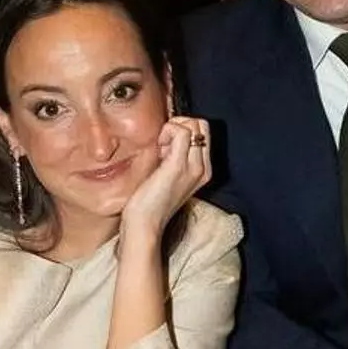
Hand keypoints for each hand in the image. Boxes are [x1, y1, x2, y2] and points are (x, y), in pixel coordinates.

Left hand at [120, 117, 211, 241]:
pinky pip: (182, 132)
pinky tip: (158, 148)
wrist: (144, 224)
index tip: (164, 144)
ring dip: (173, 128)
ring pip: (195, 125)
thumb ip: (172, 154)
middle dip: (180, 124)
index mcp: (202, 170)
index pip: (202, 132)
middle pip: (202, 125)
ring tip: (160, 147)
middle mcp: (203, 168)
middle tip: (162, 142)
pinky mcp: (179, 166)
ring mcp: (194, 167)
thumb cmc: (149, 200)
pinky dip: (168, 131)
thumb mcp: (167, 173)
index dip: (182, 129)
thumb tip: (166, 133)